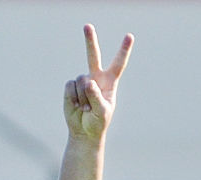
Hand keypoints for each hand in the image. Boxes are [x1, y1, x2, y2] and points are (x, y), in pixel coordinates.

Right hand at [63, 25, 132, 141]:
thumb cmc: (97, 122)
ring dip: (82, 98)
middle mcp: (96, 78)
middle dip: (90, 41)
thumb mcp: (102, 113)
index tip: (129, 36)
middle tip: (87, 26)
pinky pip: (70, 86)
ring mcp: (83, 81)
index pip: (118, 64)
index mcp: (109, 82)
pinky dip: (73, 98)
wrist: (83, 132)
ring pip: (81, 80)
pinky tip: (77, 106)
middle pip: (93, 56)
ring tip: (86, 109)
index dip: (123, 51)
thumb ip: (96, 97)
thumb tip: (88, 82)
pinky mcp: (71, 86)